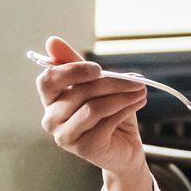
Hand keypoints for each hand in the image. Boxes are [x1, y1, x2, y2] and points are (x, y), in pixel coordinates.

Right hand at [35, 35, 153, 190]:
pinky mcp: (83, 148)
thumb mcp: (95, 86)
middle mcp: (51, 119)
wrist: (125, 149)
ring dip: (123, 95)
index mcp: (50, 100)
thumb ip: (76, 66)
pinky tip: (138, 103)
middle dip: (112, 82)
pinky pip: (106, 121)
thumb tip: (52, 40)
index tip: (99, 68)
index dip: (72, 70)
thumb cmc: (109, 115)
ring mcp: (64, 136)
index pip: (48, 79)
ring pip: (94, 106)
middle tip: (137, 80)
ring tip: (141, 91)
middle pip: (79, 91)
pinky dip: (126, 109)